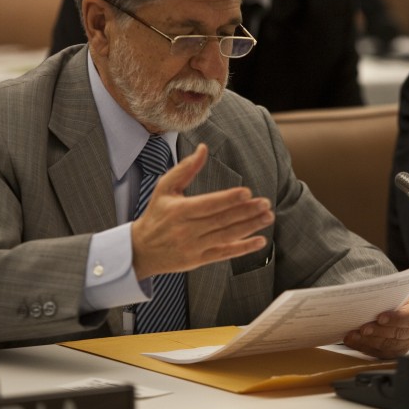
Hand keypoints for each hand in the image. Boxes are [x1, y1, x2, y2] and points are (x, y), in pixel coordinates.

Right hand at [131, 143, 273, 278]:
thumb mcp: (165, 188)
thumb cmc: (156, 214)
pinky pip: (224, 254)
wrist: (141, 250)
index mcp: (179, 210)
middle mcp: (187, 230)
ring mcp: (194, 247)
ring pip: (226, 236)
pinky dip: (243, 248)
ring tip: (268, 217)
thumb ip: (186, 168)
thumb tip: (204, 148)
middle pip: (221, 220)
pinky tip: (260, 240)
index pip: (208, 204)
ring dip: (250, 227)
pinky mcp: (199, 260)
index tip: (247, 192)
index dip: (228, 199)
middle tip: (266, 203)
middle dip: (246, 212)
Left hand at [343, 298, 408, 358]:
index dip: (395, 319)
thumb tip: (364, 300)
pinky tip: (355, 342)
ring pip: (387, 346)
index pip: (408, 318)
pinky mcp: (395, 352)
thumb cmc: (393, 301)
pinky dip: (366, 347)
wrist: (397, 309)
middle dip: (377, 332)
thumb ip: (383, 299)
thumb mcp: (391, 295)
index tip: (380, 317)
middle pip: (396, 334)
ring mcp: (406, 344)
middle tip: (362, 329)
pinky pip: (380, 353)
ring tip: (353, 337)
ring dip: (368, 341)